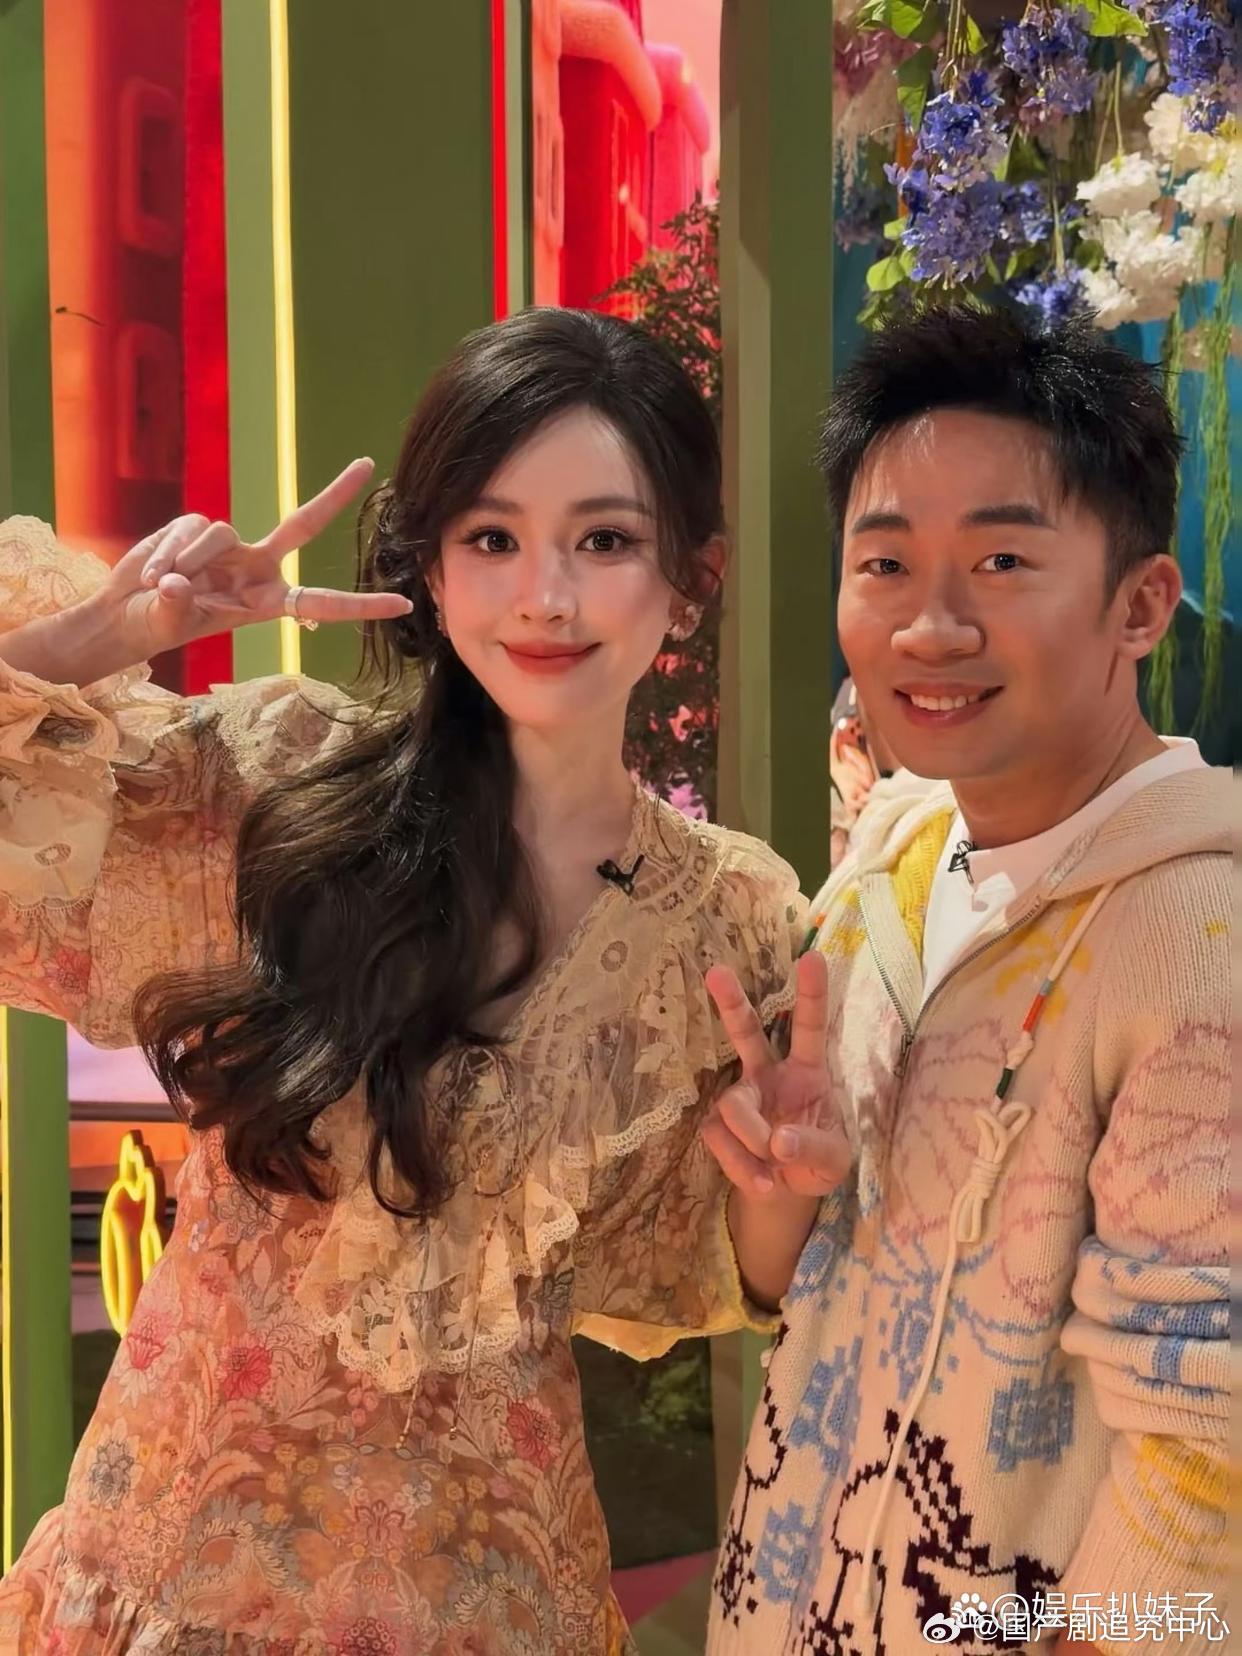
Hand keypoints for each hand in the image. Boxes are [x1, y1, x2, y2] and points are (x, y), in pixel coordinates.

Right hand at [101, 458, 410, 661]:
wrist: (126, 611)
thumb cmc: (157, 625)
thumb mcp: (169, 623)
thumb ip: (177, 605)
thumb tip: (176, 584)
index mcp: (266, 602)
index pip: (321, 601)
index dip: (361, 605)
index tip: (403, 605)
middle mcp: (256, 568)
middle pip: (302, 524)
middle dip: (335, 495)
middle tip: (366, 465)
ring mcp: (229, 545)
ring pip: (219, 533)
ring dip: (185, 561)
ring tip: (161, 586)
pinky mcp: (197, 526)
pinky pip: (188, 528)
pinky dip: (166, 550)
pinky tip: (151, 572)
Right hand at [702, 950, 849, 1200]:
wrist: (786, 1192)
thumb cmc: (817, 1161)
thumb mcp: (835, 1161)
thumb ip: (815, 1148)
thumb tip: (779, 1142)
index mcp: (807, 1071)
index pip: (810, 1028)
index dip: (812, 994)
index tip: (813, 957)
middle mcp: (769, 1075)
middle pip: (746, 1032)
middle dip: (731, 1002)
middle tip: (716, 971)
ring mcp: (741, 1098)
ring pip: (731, 1104)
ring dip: (751, 1139)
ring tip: (773, 1166)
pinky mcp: (718, 1126)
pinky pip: (719, 1138)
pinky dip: (741, 1166)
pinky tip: (764, 1182)